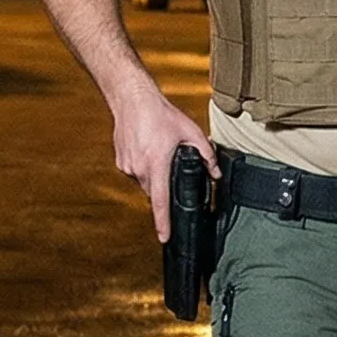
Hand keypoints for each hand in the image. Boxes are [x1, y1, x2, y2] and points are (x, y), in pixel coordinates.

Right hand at [111, 78, 216, 239]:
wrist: (131, 99)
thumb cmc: (159, 113)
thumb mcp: (190, 131)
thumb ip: (206, 154)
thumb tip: (215, 173)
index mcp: (157, 165)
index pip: (161, 202)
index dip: (163, 222)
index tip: (164, 237)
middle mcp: (139, 169)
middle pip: (155, 193)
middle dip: (166, 187)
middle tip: (171, 167)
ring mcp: (127, 166)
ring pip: (145, 183)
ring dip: (155, 176)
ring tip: (159, 152)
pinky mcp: (121, 162)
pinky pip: (136, 173)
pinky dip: (144, 167)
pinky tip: (148, 150)